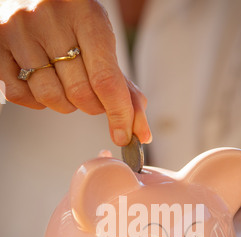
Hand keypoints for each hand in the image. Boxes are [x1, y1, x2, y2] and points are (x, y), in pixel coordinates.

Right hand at [0, 0, 151, 145]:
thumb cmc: (72, 19)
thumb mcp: (101, 39)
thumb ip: (121, 85)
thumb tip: (140, 129)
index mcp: (85, 15)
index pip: (106, 79)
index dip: (118, 113)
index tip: (125, 135)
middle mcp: (50, 21)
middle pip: (79, 93)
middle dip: (92, 106)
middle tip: (92, 96)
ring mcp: (19, 32)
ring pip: (50, 98)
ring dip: (65, 104)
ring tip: (66, 83)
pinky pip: (21, 96)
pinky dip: (37, 101)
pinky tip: (43, 82)